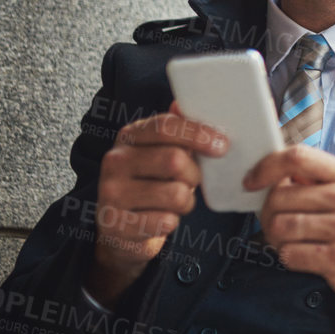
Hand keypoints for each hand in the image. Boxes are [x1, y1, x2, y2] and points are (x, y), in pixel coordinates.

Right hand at [86, 102, 226, 307]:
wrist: (121, 230)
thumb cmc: (151, 184)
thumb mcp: (160, 153)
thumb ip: (175, 132)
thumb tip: (182, 104)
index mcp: (129, 136)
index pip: (166, 126)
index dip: (198, 134)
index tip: (223, 146)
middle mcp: (115, 161)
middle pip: (175, 160)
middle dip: (194, 175)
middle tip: (190, 182)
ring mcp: (111, 193)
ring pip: (176, 194)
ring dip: (186, 202)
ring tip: (175, 202)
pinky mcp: (117, 224)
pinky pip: (166, 222)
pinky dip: (172, 222)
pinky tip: (160, 219)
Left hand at [245, 146, 334, 319]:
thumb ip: (319, 181)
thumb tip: (275, 173)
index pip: (298, 157)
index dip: (266, 166)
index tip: (252, 180)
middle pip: (280, 195)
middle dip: (267, 212)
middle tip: (275, 223)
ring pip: (280, 226)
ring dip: (275, 238)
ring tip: (288, 241)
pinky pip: (289, 254)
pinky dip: (288, 257)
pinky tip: (302, 257)